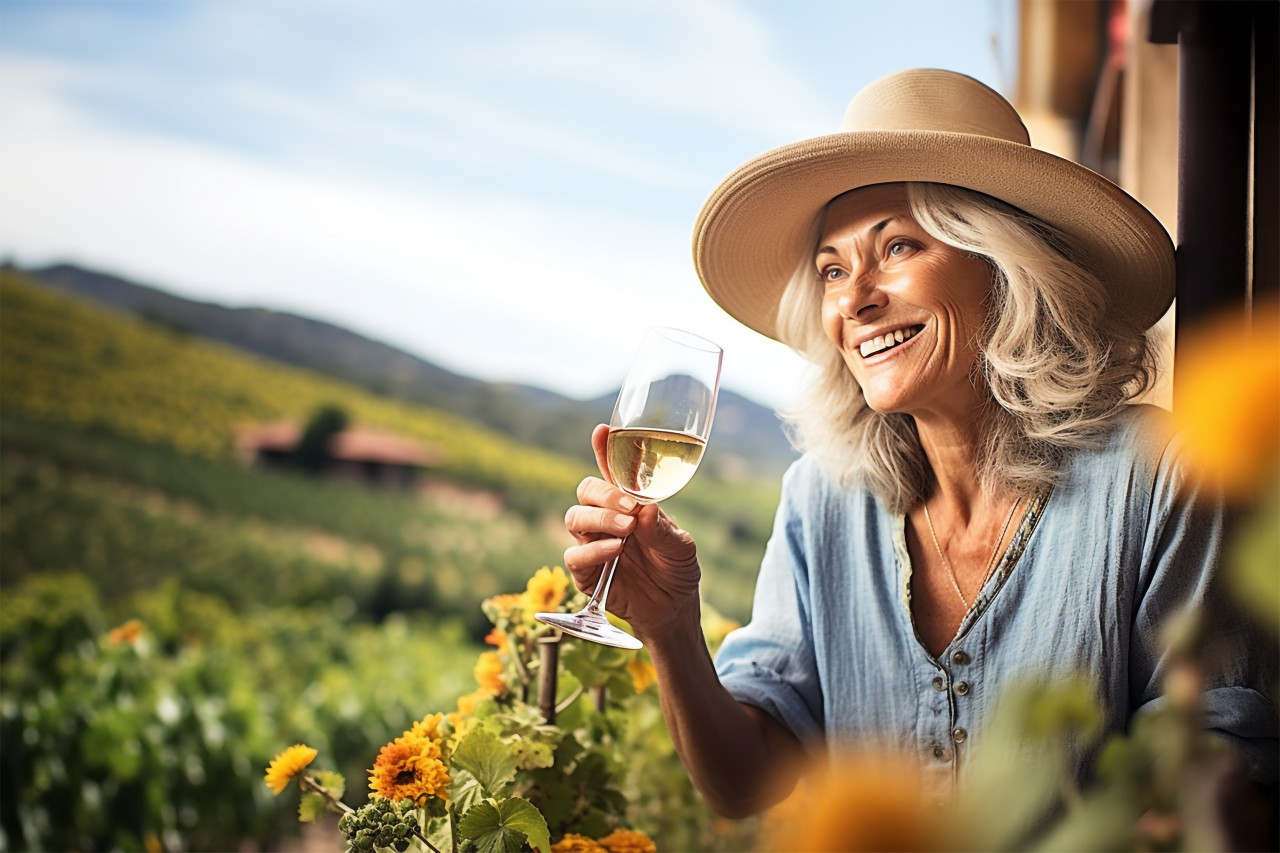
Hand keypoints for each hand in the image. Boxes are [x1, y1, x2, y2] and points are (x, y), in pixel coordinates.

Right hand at [563, 424, 701, 636]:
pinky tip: (615, 550)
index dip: (604, 449)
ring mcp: (592, 543)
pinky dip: (593, 550)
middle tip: (629, 508)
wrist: (673, 609)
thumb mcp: (682, 547)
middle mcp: (606, 518)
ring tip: (626, 530)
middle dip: (603, 494)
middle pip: (586, 491)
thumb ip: (663, 530)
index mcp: (629, 503)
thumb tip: (646, 510)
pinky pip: (575, 555)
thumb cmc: (677, 569)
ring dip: (600, 519)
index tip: (602, 430)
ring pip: (575, 517)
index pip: (611, 471)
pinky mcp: (585, 572)